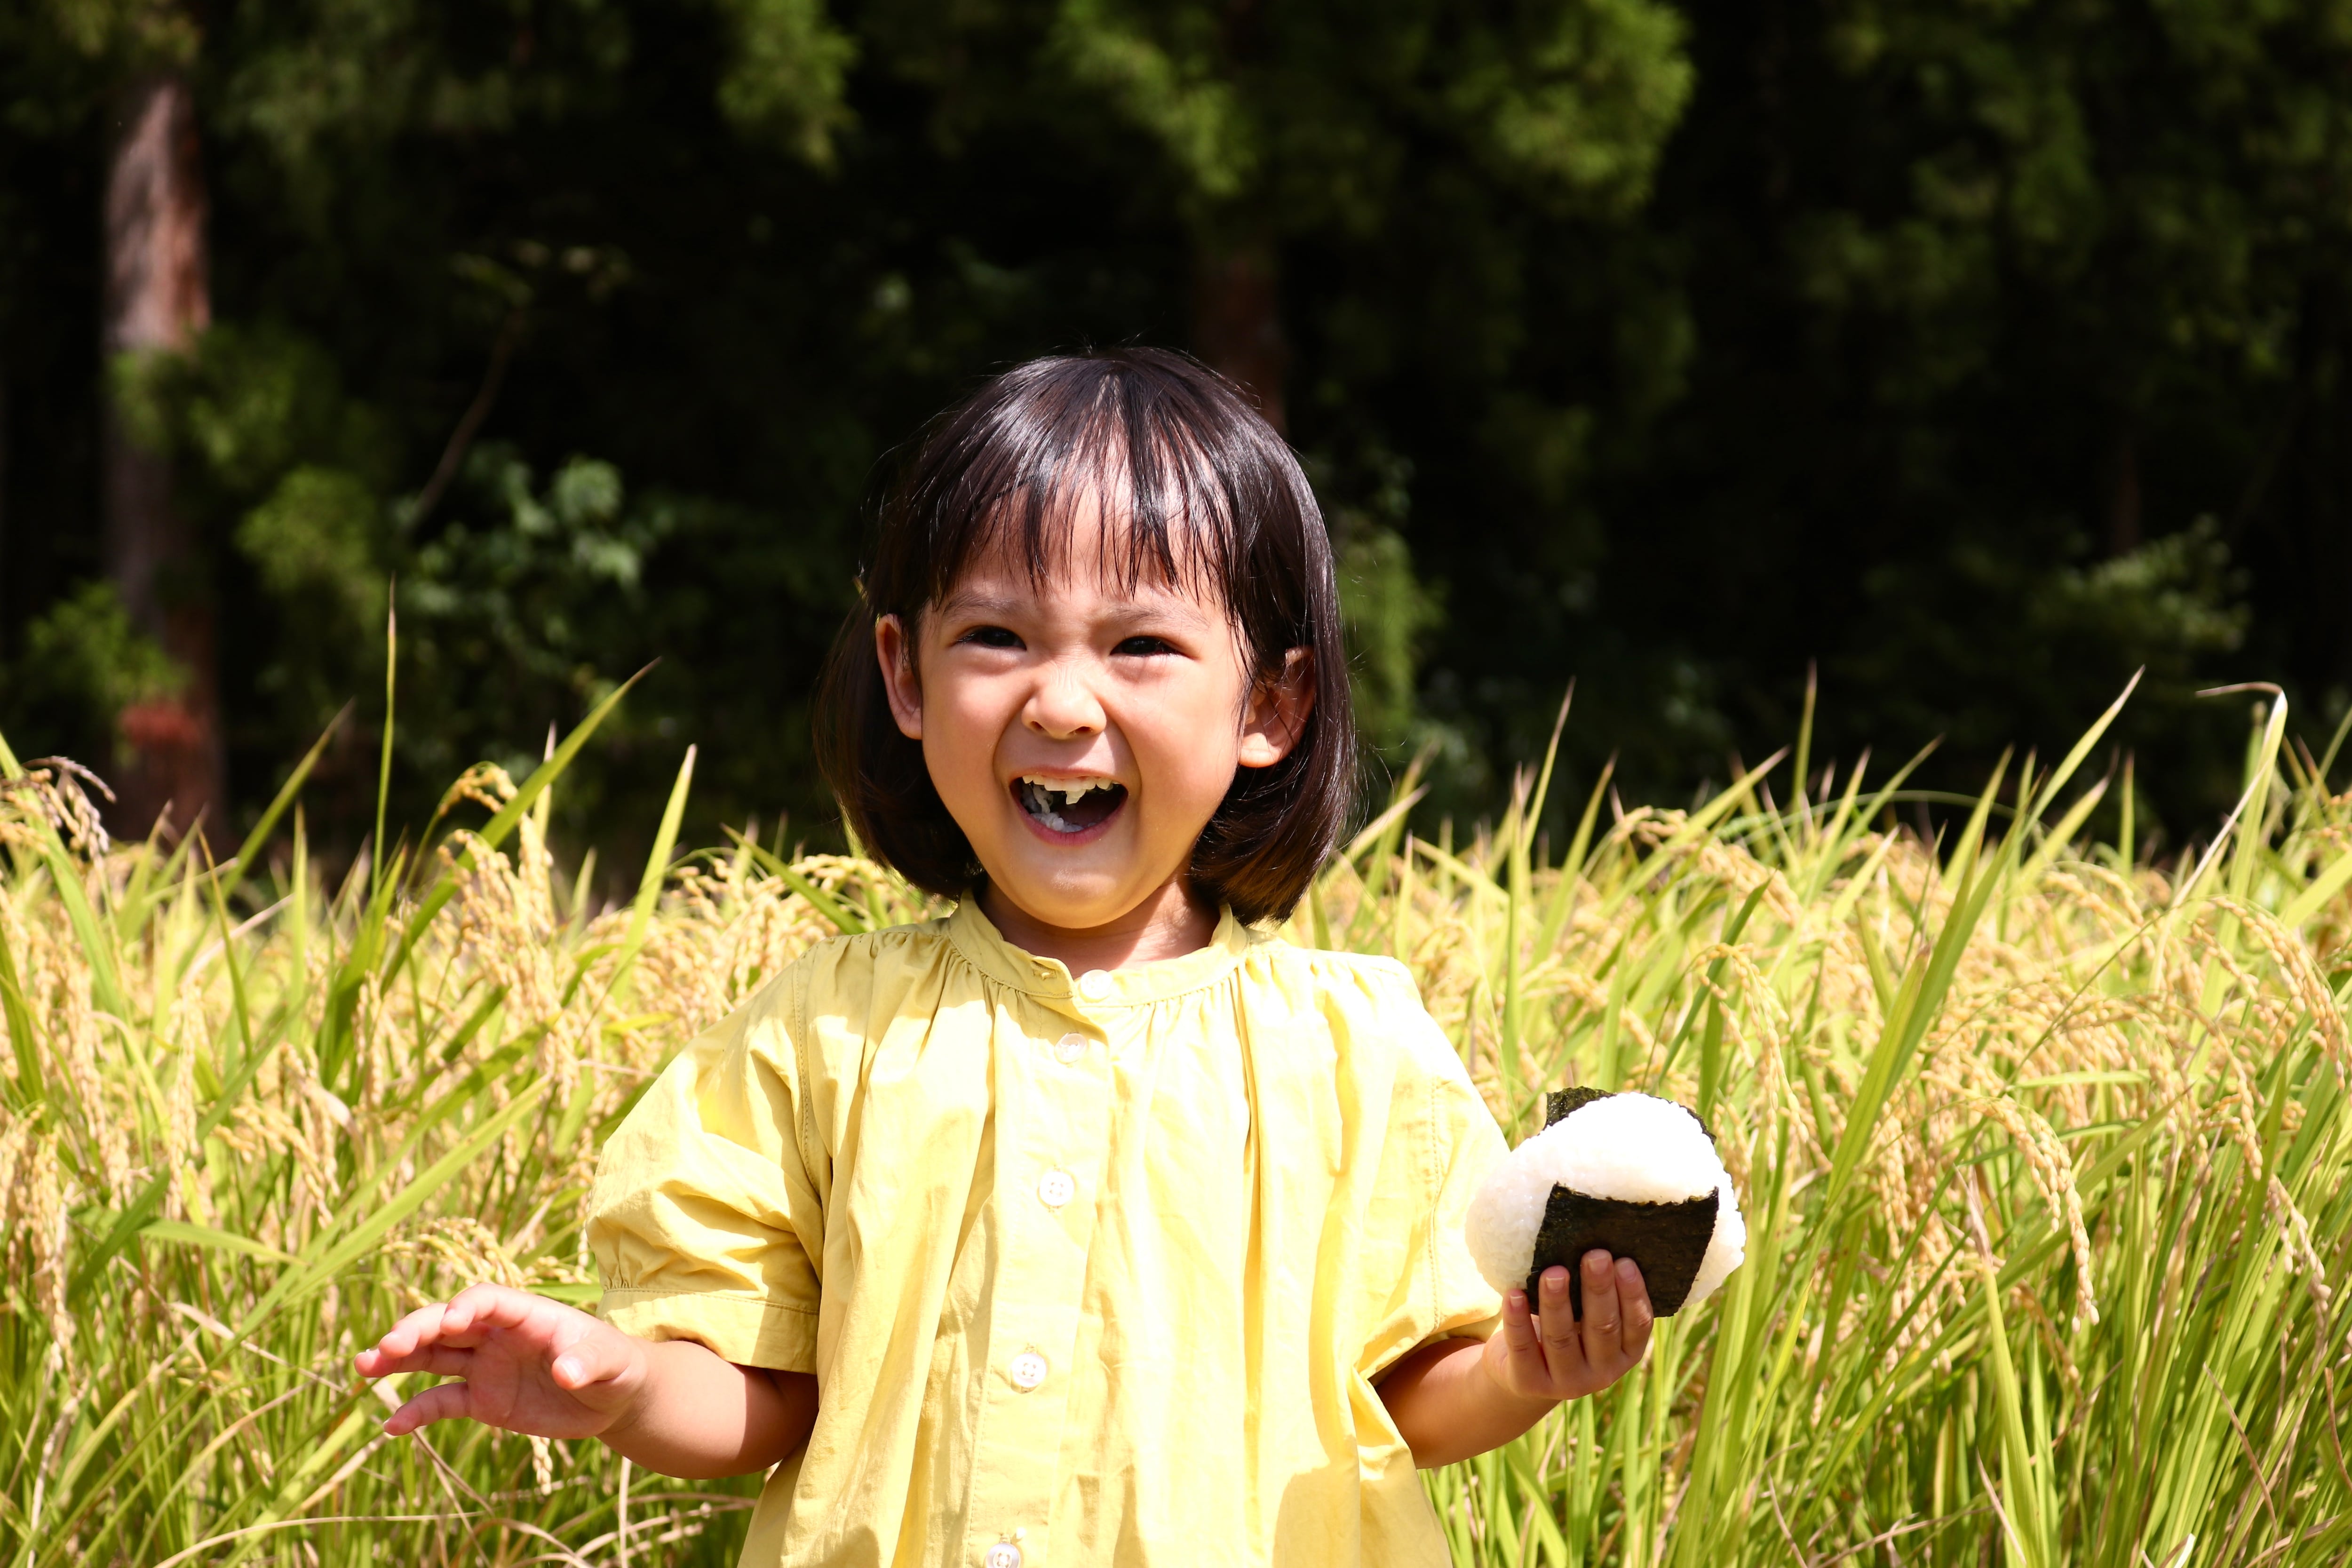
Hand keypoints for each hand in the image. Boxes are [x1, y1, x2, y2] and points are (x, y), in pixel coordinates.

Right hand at [355, 1282, 650, 1439]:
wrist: (614, 1397)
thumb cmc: (616, 1367)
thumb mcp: (612, 1363)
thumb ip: (589, 1362)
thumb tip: (566, 1372)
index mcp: (527, 1315)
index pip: (488, 1300)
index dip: (467, 1306)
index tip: (450, 1320)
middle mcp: (497, 1335)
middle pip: (447, 1324)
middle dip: (416, 1331)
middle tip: (385, 1347)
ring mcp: (485, 1365)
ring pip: (433, 1356)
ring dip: (398, 1359)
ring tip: (362, 1366)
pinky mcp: (481, 1398)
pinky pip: (441, 1402)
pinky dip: (416, 1411)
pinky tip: (392, 1426)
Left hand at [1481, 1250, 1653, 1403]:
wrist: (1524, 1374)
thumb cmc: (1566, 1330)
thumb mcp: (1587, 1318)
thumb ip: (1595, 1295)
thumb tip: (1598, 1242)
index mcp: (1625, 1354)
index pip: (1638, 1325)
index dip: (1633, 1294)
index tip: (1625, 1261)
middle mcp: (1602, 1373)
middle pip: (1601, 1329)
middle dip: (1598, 1289)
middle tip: (1595, 1255)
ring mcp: (1567, 1383)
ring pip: (1562, 1338)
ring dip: (1557, 1302)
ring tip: (1553, 1272)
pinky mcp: (1530, 1383)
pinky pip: (1523, 1348)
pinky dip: (1517, 1320)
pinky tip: (1513, 1294)